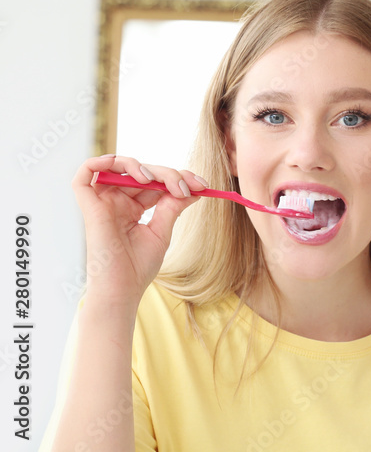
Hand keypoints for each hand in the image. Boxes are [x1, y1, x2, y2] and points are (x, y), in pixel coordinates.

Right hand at [71, 154, 205, 309]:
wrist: (122, 289)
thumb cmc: (138, 267)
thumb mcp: (162, 231)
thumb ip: (172, 206)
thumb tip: (194, 189)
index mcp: (133, 208)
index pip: (155, 182)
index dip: (178, 178)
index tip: (203, 186)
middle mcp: (117, 202)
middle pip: (141, 172)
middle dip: (168, 174)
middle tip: (189, 186)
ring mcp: (103, 202)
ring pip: (118, 167)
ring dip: (141, 166)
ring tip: (156, 180)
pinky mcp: (90, 206)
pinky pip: (86, 173)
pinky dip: (101, 161)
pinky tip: (129, 168)